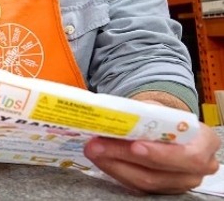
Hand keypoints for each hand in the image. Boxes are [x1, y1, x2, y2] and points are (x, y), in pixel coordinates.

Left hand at [84, 123, 219, 193]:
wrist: (166, 128)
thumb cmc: (164, 118)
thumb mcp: (157, 108)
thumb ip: (142, 113)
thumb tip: (114, 114)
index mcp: (205, 142)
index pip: (189, 155)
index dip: (161, 153)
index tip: (134, 145)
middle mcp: (198, 168)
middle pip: (159, 172)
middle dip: (124, 157)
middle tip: (97, 145)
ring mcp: (180, 183)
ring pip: (144, 182)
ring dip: (113, 165)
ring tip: (93, 149)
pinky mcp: (161, 190)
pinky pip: (136, 185)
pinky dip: (115, 170)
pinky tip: (100, 157)